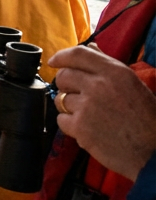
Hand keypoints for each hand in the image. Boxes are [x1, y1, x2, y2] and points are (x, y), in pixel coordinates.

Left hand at [50, 45, 155, 179]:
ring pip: (61, 99)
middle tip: (79, 96)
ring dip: (70, 107)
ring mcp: (87, 106)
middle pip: (63, 76)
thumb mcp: (133, 84)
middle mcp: (98, 85)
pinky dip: (70, 125)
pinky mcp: (79, 127)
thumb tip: (91, 47)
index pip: (78, 54)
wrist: (153, 152)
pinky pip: (61, 120)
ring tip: (91, 116)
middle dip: (66, 85)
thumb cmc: (148, 119)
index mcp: (114, 72)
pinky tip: (88, 128)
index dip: (62, 56)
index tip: (54, 61)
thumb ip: (108, 66)